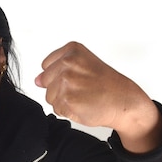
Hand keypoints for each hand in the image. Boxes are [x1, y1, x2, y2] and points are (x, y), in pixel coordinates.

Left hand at [35, 42, 161, 152]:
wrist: (124, 101)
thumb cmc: (106, 84)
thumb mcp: (83, 65)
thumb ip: (57, 69)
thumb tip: (37, 80)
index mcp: (72, 50)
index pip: (46, 66)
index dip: (60, 75)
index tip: (79, 77)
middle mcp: (68, 63)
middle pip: (45, 82)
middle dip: (59, 89)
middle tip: (82, 89)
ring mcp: (67, 81)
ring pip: (50, 97)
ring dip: (63, 101)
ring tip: (83, 97)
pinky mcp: (67, 99)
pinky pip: (56, 109)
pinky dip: (68, 111)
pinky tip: (83, 105)